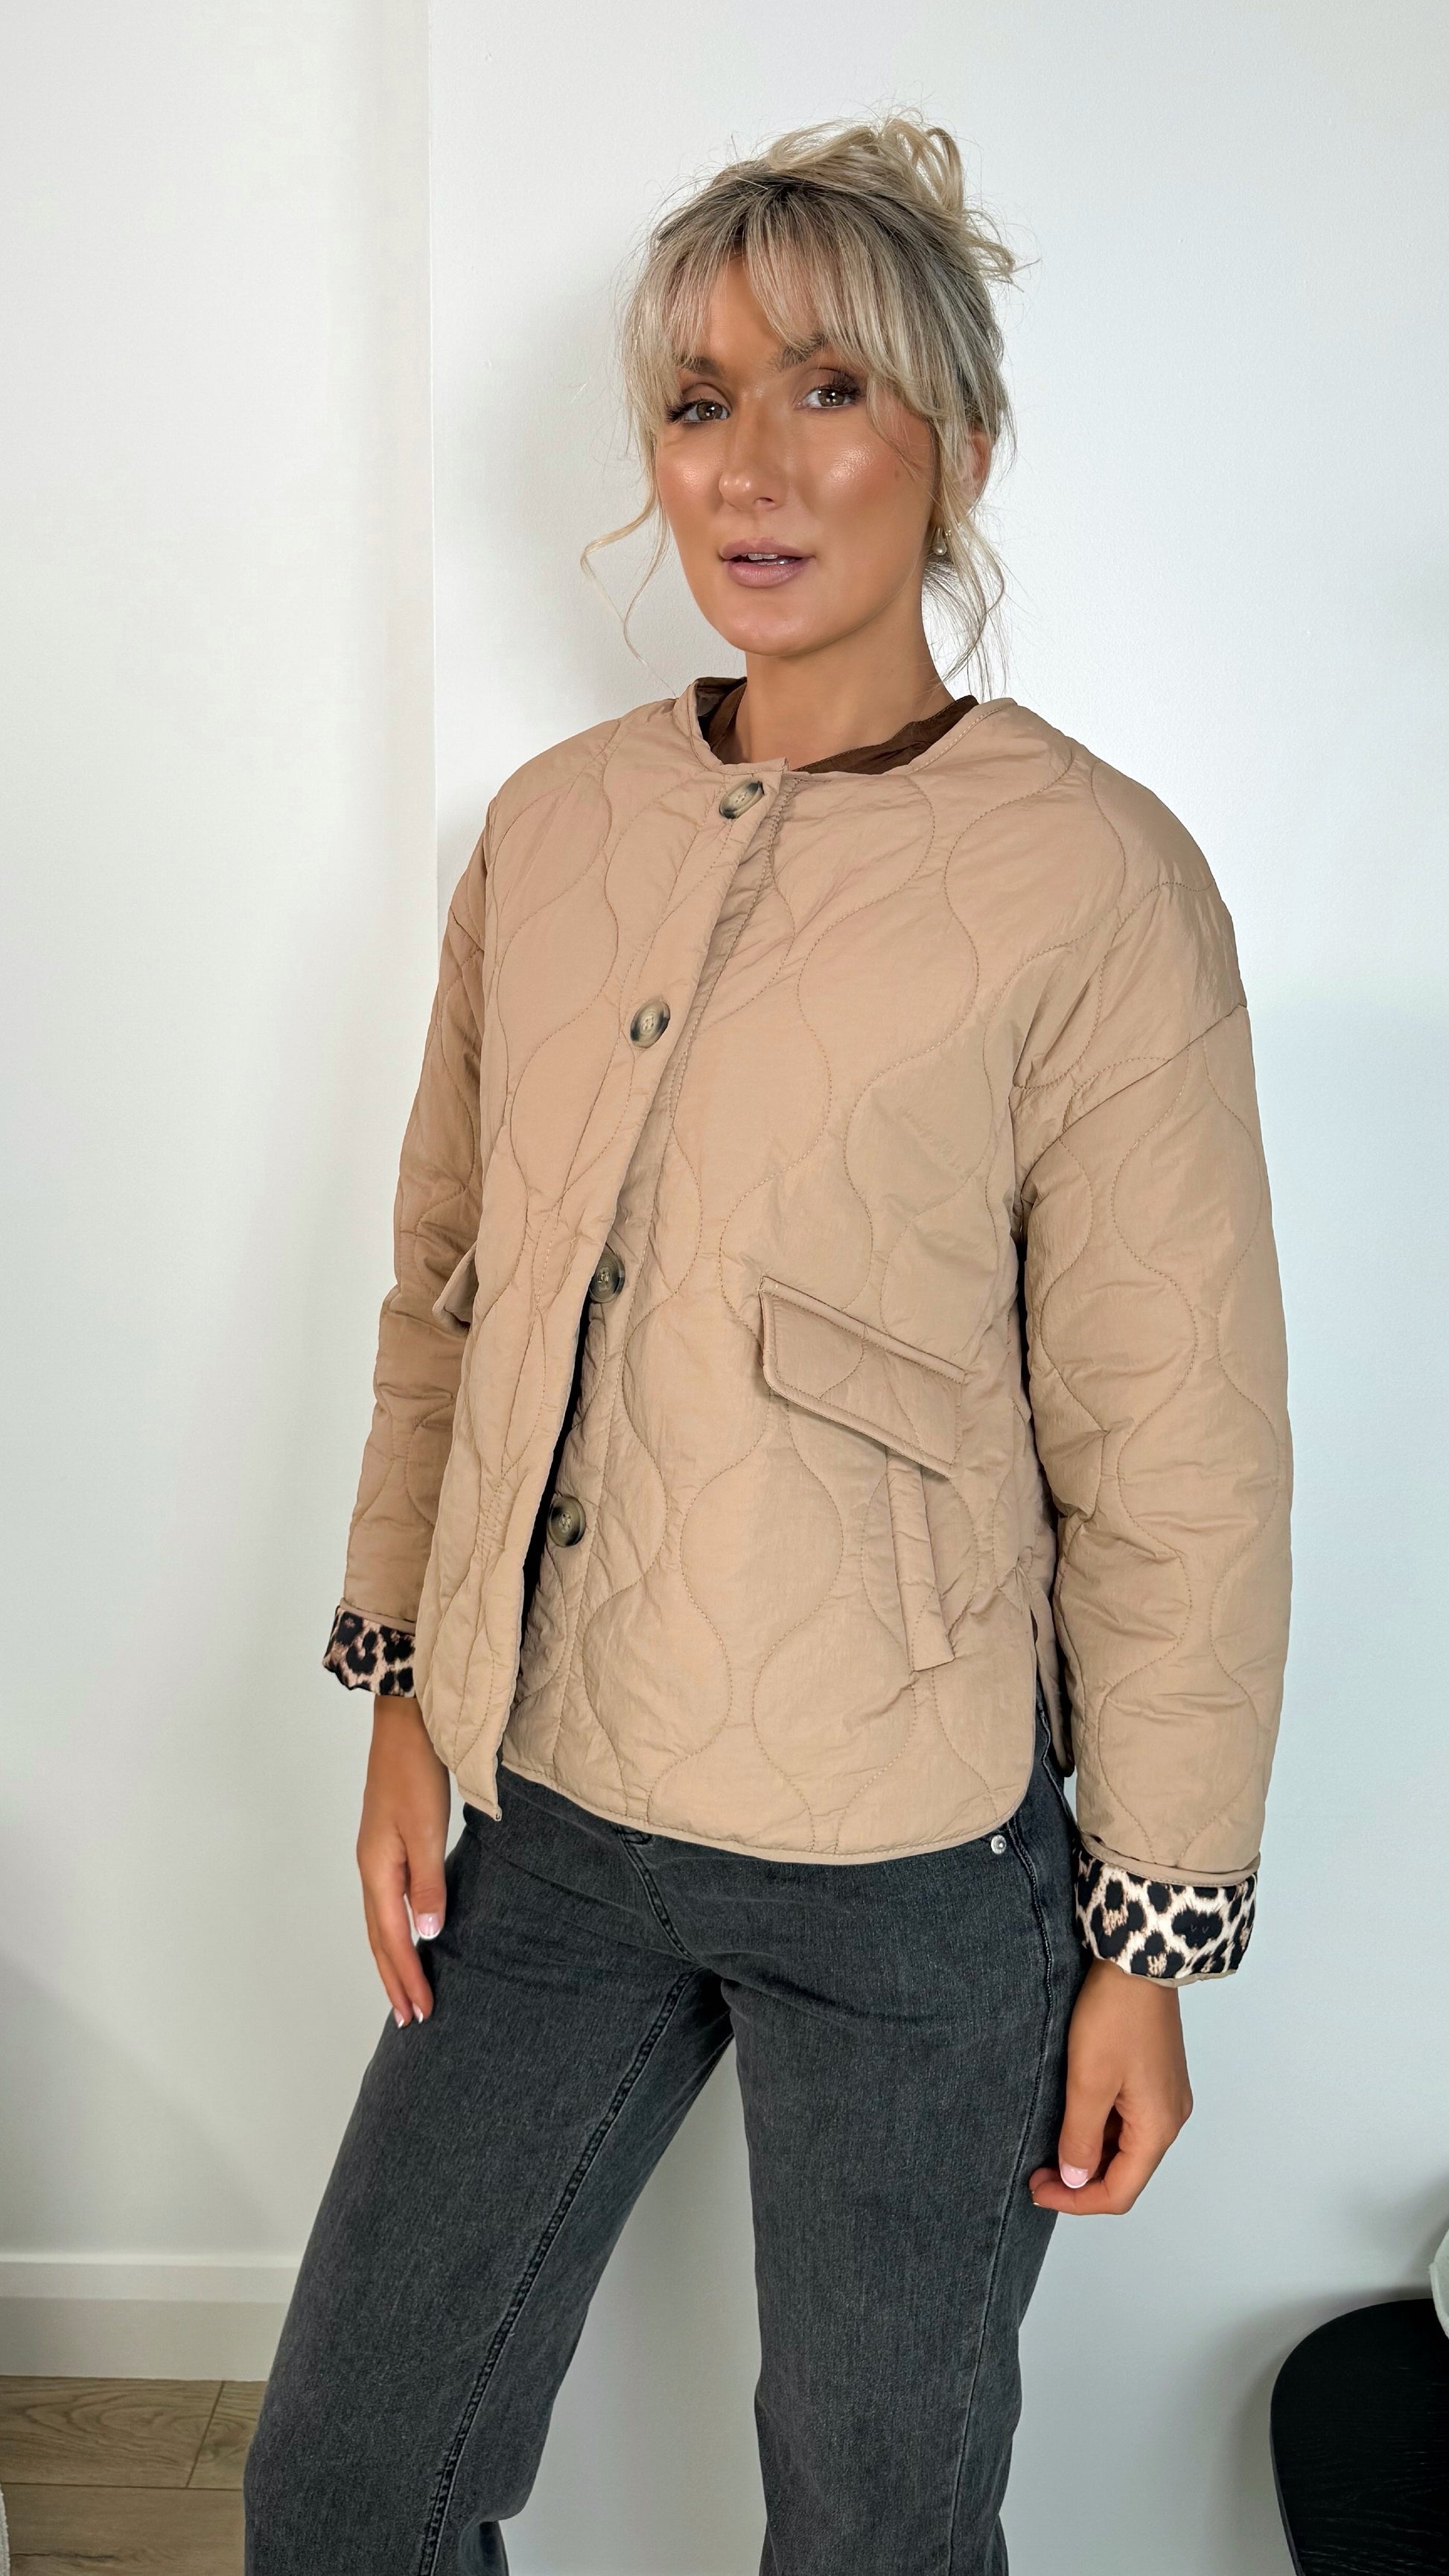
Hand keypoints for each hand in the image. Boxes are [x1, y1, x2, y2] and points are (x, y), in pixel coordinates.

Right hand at [356, 1694, 450, 2027]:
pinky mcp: (388, 1846)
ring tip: (406, 1991)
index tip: (421, 2012)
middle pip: (378, 1938)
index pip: (391, 1939)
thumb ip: (428, 1883)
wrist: (406, 1727)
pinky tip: (410, 1935)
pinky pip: (389, 1903)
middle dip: (394, 1979)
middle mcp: (371, 1869)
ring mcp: (377, 1857)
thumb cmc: (415, 1773)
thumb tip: (428, 1934)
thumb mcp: (426, 1830)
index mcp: (377, 1870)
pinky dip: (396, 1931)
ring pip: (381, 1923)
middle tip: (411, 2019)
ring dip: (393, 1959)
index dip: (406, 1977)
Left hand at [1029, 1957, 1192, 2215]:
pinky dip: (1100, 2129)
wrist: (1139, 1961)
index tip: (1037, 2188)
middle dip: (1081, 2180)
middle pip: (1125, 2172)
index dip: (1076, 2201)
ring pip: (1125, 2146)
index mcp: (1157, 2129)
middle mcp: (1169, 2119)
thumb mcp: (1088, 2083)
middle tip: (1037, 2170)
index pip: (1119, 2192)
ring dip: (1089, 2154)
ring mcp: (1165, 2097)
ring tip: (1048, 2146)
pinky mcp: (1155, 2076)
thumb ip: (1081, 2138)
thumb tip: (1077, 2181)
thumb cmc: (1114, 2019)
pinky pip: (1127, 2120)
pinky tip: (1072, 2117)